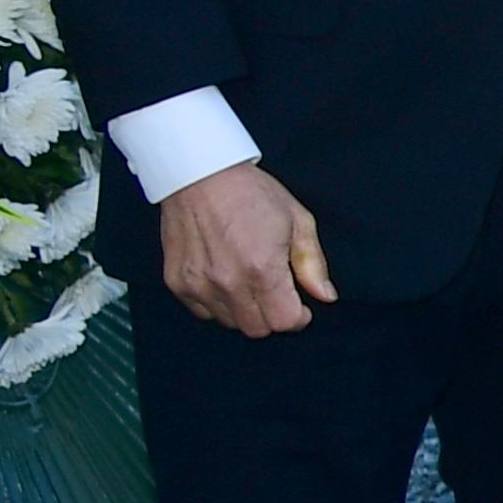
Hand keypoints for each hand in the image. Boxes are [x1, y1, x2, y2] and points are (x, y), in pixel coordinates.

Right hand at [159, 162, 332, 339]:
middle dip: (272, 315)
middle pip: (257, 328)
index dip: (298, 317)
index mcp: (262, 269)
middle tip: (275, 293)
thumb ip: (313, 263)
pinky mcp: (177, 281)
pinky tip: (225, 279)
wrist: (198, 173)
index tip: (300, 306)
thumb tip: (325, 296)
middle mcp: (227, 282)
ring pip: (230, 322)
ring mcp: (198, 284)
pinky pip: (202, 312)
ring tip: (248, 281)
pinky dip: (217, 304)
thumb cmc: (251, 192)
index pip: (284, 322)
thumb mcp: (297, 220)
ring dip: (244, 310)